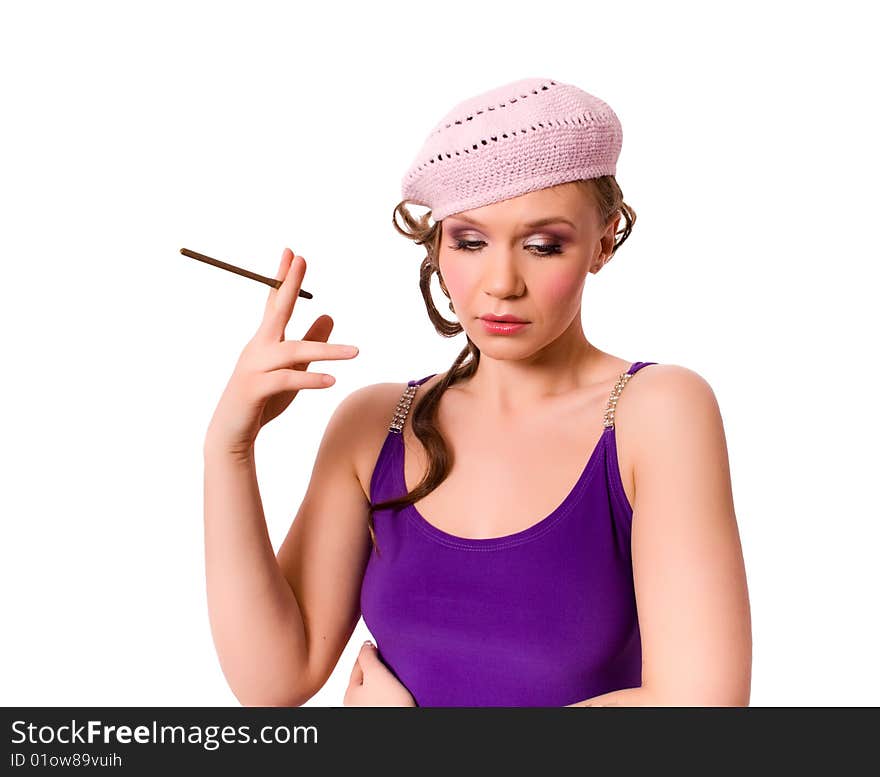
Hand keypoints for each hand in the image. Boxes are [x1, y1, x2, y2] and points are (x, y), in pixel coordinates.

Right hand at [204, 247, 359, 455]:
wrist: (231, 434)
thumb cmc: (261, 401)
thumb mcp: (292, 370)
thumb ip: (310, 344)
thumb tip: (329, 315)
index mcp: (264, 342)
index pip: (274, 304)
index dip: (282, 279)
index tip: (292, 254)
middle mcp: (257, 349)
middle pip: (275, 312)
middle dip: (288, 285)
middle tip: (300, 259)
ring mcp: (254, 368)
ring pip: (292, 352)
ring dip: (325, 351)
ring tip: (356, 353)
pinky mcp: (255, 390)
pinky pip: (285, 380)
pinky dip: (309, 379)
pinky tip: (331, 381)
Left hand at [343, 641, 416, 706]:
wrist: (407, 725)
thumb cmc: (389, 704)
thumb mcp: (376, 673)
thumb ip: (368, 656)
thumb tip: (365, 644)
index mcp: (349, 693)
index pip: (358, 663)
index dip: (371, 651)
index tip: (382, 644)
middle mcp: (355, 704)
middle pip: (366, 677)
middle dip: (378, 667)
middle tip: (390, 658)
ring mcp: (368, 710)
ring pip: (376, 688)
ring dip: (385, 680)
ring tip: (396, 675)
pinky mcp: (382, 712)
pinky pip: (384, 698)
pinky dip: (390, 691)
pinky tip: (398, 691)